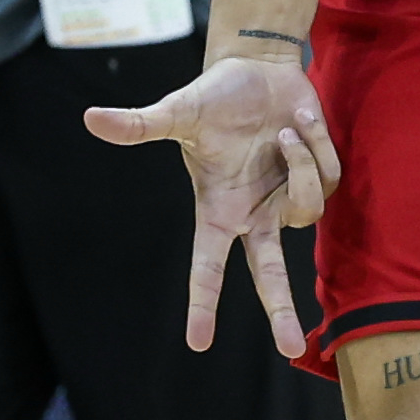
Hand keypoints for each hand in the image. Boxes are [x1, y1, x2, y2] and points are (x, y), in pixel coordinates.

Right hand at [80, 53, 345, 358]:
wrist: (259, 70)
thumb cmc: (214, 95)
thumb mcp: (179, 111)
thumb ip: (141, 124)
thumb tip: (91, 118)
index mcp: (218, 210)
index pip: (208, 265)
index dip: (203, 303)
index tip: (197, 343)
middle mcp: (254, 215)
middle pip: (269, 274)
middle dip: (280, 310)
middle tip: (291, 349)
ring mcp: (286, 201)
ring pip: (308, 207)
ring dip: (298, 163)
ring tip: (282, 129)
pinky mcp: (317, 181)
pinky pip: (327, 176)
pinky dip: (315, 144)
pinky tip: (299, 123)